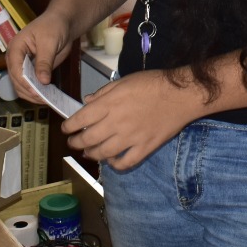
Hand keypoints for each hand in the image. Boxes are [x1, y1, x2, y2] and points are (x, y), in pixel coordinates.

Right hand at [6, 10, 74, 102]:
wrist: (63, 23)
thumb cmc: (54, 27)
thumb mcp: (49, 42)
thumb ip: (44, 62)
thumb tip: (42, 81)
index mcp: (15, 48)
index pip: (16, 70)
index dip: (26, 83)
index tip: (38, 93)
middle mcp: (16, 59)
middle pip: (17, 81)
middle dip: (29, 91)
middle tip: (45, 99)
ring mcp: (23, 66)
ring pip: (22, 86)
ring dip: (33, 94)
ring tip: (48, 100)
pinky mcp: (32, 71)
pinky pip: (31, 85)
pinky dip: (38, 92)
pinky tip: (48, 96)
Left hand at [60, 70, 199, 170]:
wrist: (180, 94)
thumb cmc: (152, 83)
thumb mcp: (124, 81)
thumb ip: (104, 92)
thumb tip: (87, 101)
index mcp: (109, 104)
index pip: (81, 119)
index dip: (69, 126)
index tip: (66, 129)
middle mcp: (116, 123)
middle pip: (88, 139)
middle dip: (76, 142)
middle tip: (72, 143)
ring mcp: (130, 138)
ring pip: (103, 153)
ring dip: (91, 155)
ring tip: (88, 153)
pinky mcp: (144, 148)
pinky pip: (125, 162)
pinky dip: (115, 165)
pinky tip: (112, 161)